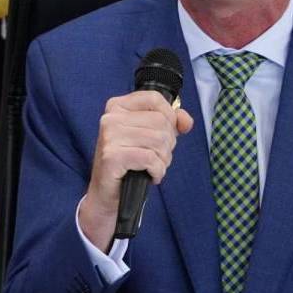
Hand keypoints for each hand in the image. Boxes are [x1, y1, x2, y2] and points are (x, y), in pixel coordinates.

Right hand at [79, 91, 192, 250]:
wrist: (107, 194)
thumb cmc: (130, 163)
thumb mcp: (151, 136)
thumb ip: (171, 123)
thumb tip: (186, 121)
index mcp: (118, 106)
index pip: (154, 98)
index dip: (170, 116)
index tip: (168, 131)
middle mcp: (111, 118)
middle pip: (160, 121)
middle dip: (168, 143)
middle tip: (157, 156)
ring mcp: (109, 137)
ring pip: (158, 140)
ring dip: (163, 159)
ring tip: (153, 166)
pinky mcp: (112, 157)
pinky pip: (150, 158)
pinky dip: (157, 170)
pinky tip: (150, 175)